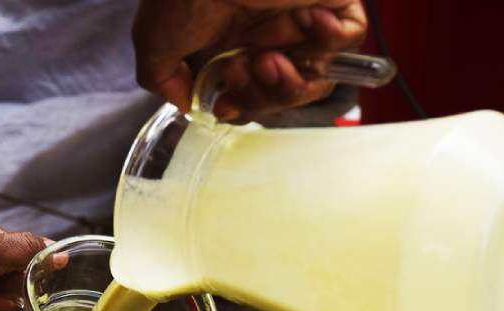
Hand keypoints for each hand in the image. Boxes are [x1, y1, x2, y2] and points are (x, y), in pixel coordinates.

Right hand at [133, 0, 366, 121]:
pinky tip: (303, 19)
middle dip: (262, 97)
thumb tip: (184, 101)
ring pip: (316, 76)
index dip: (242, 108)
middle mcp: (265, 32)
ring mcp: (299, 18)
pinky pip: (350, 37)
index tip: (225, 106)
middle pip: (283, 93)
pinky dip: (330, 39)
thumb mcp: (154, 42)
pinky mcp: (331, 1)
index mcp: (229, 42)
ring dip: (290, 81)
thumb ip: (162, 79)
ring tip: (267, 59)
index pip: (250, 94)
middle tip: (243, 70)